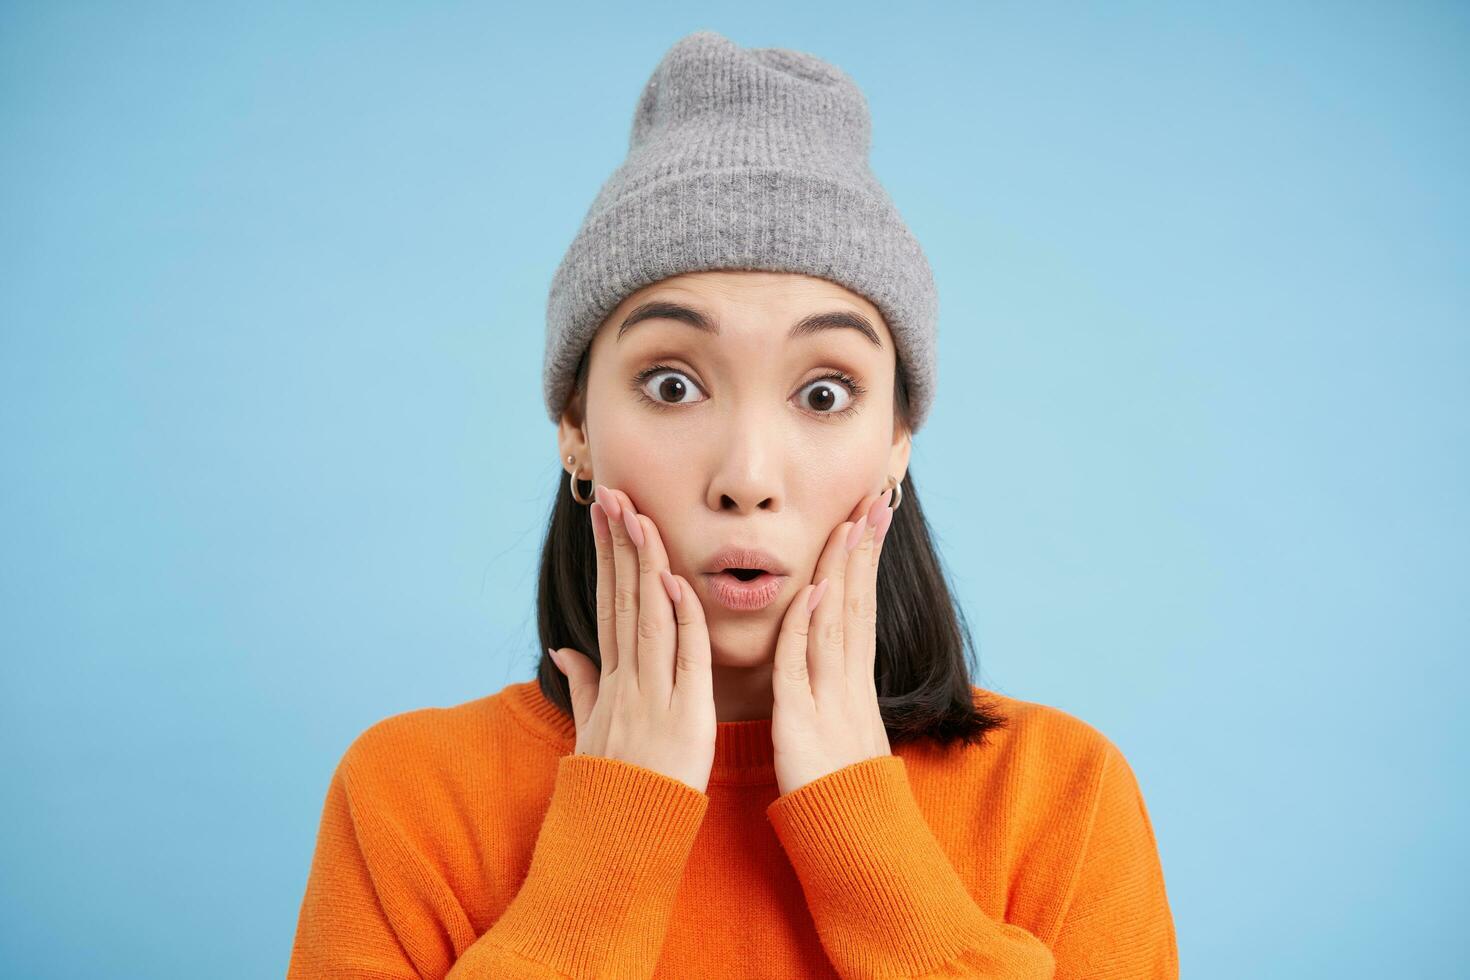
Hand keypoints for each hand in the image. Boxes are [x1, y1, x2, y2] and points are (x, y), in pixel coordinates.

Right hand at [546, 485, 717, 793]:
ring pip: (648, 616)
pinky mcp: (684, 714)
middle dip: (619, 544)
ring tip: (638, 517)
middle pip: (623, 598)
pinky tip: (673, 582)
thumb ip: (582, 686)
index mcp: (612, 679)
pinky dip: (679, 620)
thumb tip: (564, 650)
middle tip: (614, 494)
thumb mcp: (591, 731)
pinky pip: (684, 659)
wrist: (621, 837)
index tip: (607, 515)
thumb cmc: (614, 786)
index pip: (610, 604)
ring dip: (644, 564)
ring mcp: (652, 694)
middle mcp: (627, 679)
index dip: (609, 557)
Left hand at [770, 488, 895, 796]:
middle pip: (856, 600)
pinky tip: (816, 591)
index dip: (862, 560)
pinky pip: (804, 664)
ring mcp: (830, 695)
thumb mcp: (835, 723)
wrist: (849, 834)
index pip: (858, 605)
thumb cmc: (837, 782)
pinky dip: (810, 626)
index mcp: (850, 678)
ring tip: (850, 523)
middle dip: (864, 548)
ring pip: (837, 620)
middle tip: (873, 498)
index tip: (868, 517)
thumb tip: (828, 658)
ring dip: (843, 569)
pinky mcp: (804, 717)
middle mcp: (847, 678)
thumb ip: (829, 686)